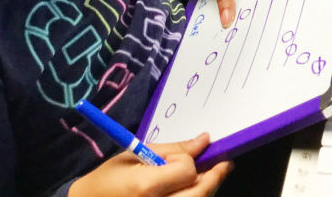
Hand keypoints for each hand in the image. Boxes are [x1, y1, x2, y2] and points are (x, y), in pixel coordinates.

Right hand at [67, 133, 231, 196]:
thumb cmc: (108, 178)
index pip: (187, 171)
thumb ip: (172, 149)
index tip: (191, 153)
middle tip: (223, 164)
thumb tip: (204, 140)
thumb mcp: (135, 155)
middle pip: (200, 194)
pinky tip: (193, 190)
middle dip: (214, 178)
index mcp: (145, 186)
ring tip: (208, 177)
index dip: (191, 161)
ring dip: (207, 190)